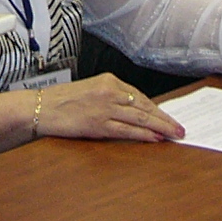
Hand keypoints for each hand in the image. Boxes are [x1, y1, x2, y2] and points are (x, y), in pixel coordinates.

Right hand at [0, 75, 183, 156]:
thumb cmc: (62, 101)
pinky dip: (143, 135)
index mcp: (108, 81)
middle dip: (165, 119)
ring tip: (175, 135)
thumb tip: (133, 112)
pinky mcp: (98, 123)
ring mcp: (104, 108)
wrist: (41, 107)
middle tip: (180, 129)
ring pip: (140, 119)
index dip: (157, 109)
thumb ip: (110, 98)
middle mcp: (109, 92)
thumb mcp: (89, 92)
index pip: (139, 96)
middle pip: (144, 106)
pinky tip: (155, 139)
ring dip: (161, 128)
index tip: (169, 117)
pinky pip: (127, 131)